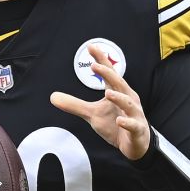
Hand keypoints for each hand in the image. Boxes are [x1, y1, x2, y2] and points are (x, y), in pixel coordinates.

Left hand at [50, 44, 150, 159]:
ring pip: (128, 103)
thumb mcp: (92, 114)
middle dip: (108, 74)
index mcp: (118, 92)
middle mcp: (128, 99)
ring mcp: (134, 114)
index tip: (91, 47)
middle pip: (118, 83)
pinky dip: (127, 122)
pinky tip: (120, 120)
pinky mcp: (137, 129)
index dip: (101, 59)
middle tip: (95, 65)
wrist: (135, 143)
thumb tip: (53, 97)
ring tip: (107, 93)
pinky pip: (133, 125)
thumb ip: (74, 104)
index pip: (109, 73)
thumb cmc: (116, 124)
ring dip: (118, 98)